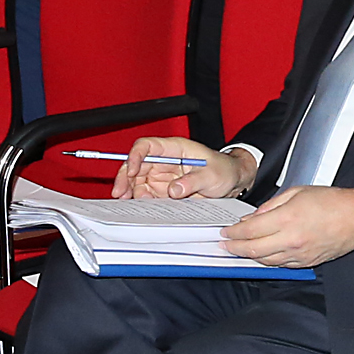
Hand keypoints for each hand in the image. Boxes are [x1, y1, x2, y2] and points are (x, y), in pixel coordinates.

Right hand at [115, 137, 247, 199]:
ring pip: (137, 181)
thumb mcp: (212, 175)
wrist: (232, 182)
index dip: (135, 156)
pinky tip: (140, 208)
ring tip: (130, 202)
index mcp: (175, 149)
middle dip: (125, 178)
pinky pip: (147, 195)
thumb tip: (174, 190)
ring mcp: (163, 176)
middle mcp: (165, 161)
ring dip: (130, 191)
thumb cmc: (224, 170)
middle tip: (120, 193)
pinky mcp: (164, 190)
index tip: (131, 170)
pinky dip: (140, 201)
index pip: (147, 146)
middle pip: (136, 164)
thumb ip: (193, 181)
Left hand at [223, 181, 353, 266]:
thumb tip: (253, 217)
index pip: (250, 230)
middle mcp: (291, 239)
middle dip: (234, 248)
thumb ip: (271, 205)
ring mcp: (298, 254)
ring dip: (249, 256)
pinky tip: (262, 255)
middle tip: (225, 245)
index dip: (233, 232)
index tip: (226, 232)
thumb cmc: (332, 202)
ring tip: (240, 250)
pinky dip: (268, 260)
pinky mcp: (306, 262)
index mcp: (287, 218)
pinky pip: (280, 265)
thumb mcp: (297, 192)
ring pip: (265, 261)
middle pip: (253, 249)